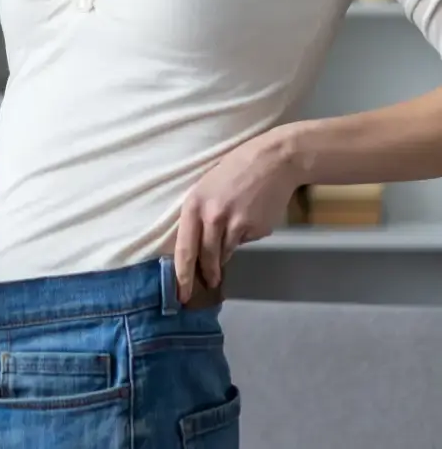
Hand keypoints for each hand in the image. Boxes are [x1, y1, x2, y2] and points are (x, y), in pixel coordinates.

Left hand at [174, 128, 298, 301]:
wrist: (273, 160)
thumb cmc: (236, 170)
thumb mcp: (208, 187)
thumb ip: (201, 214)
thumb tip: (199, 246)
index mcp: (194, 203)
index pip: (184, 248)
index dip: (182, 274)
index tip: (181, 293)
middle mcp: (212, 216)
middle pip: (206, 257)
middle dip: (207, 275)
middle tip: (208, 285)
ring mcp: (235, 223)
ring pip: (225, 253)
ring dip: (225, 257)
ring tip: (229, 247)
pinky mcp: (255, 229)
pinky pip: (245, 241)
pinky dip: (245, 237)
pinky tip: (250, 218)